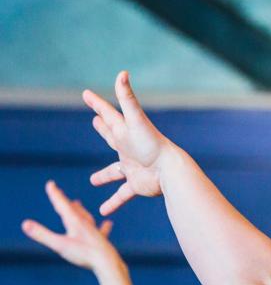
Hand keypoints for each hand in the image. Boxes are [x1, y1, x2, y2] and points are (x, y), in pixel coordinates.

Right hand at [22, 181, 116, 270]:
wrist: (108, 263)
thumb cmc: (84, 254)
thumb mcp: (60, 245)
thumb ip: (42, 235)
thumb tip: (24, 223)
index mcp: (74, 222)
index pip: (62, 205)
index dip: (55, 194)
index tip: (51, 183)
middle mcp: (86, 224)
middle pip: (73, 210)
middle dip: (64, 201)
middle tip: (58, 192)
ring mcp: (95, 233)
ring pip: (86, 218)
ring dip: (80, 210)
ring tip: (77, 204)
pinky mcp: (102, 242)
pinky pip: (102, 231)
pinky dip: (103, 226)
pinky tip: (109, 223)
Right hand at [83, 70, 172, 214]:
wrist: (171, 172)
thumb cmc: (154, 145)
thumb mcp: (136, 120)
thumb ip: (128, 98)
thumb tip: (122, 72)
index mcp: (125, 132)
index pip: (108, 113)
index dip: (97, 104)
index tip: (86, 94)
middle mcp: (128, 148)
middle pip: (111, 136)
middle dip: (103, 128)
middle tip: (96, 121)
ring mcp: (132, 167)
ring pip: (114, 172)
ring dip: (104, 176)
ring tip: (93, 180)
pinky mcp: (136, 184)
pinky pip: (121, 195)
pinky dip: (113, 202)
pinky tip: (104, 212)